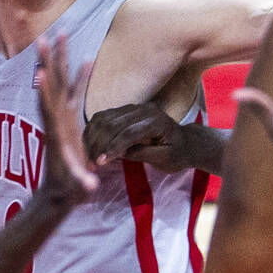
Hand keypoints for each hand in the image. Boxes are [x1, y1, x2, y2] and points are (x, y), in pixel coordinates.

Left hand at [35, 34, 98, 203]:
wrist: (58, 190)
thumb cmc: (68, 188)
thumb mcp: (75, 186)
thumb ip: (82, 183)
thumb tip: (90, 187)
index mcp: (56, 133)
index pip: (49, 110)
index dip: (46, 93)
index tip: (40, 73)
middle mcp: (56, 120)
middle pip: (52, 86)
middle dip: (49, 62)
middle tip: (46, 37)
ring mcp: (62, 116)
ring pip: (60, 82)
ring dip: (59, 59)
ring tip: (61, 35)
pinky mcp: (70, 118)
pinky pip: (75, 91)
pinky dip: (79, 74)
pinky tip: (86, 59)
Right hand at [84, 103, 213, 172]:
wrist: (185, 142)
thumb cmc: (177, 154)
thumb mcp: (164, 159)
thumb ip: (142, 154)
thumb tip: (117, 153)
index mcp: (157, 121)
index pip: (129, 133)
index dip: (113, 148)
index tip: (100, 163)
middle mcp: (143, 109)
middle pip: (113, 124)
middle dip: (99, 145)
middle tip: (90, 165)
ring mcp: (133, 107)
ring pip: (104, 119)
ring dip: (92, 138)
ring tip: (87, 158)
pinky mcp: (124, 110)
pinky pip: (102, 117)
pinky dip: (93, 131)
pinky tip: (88, 146)